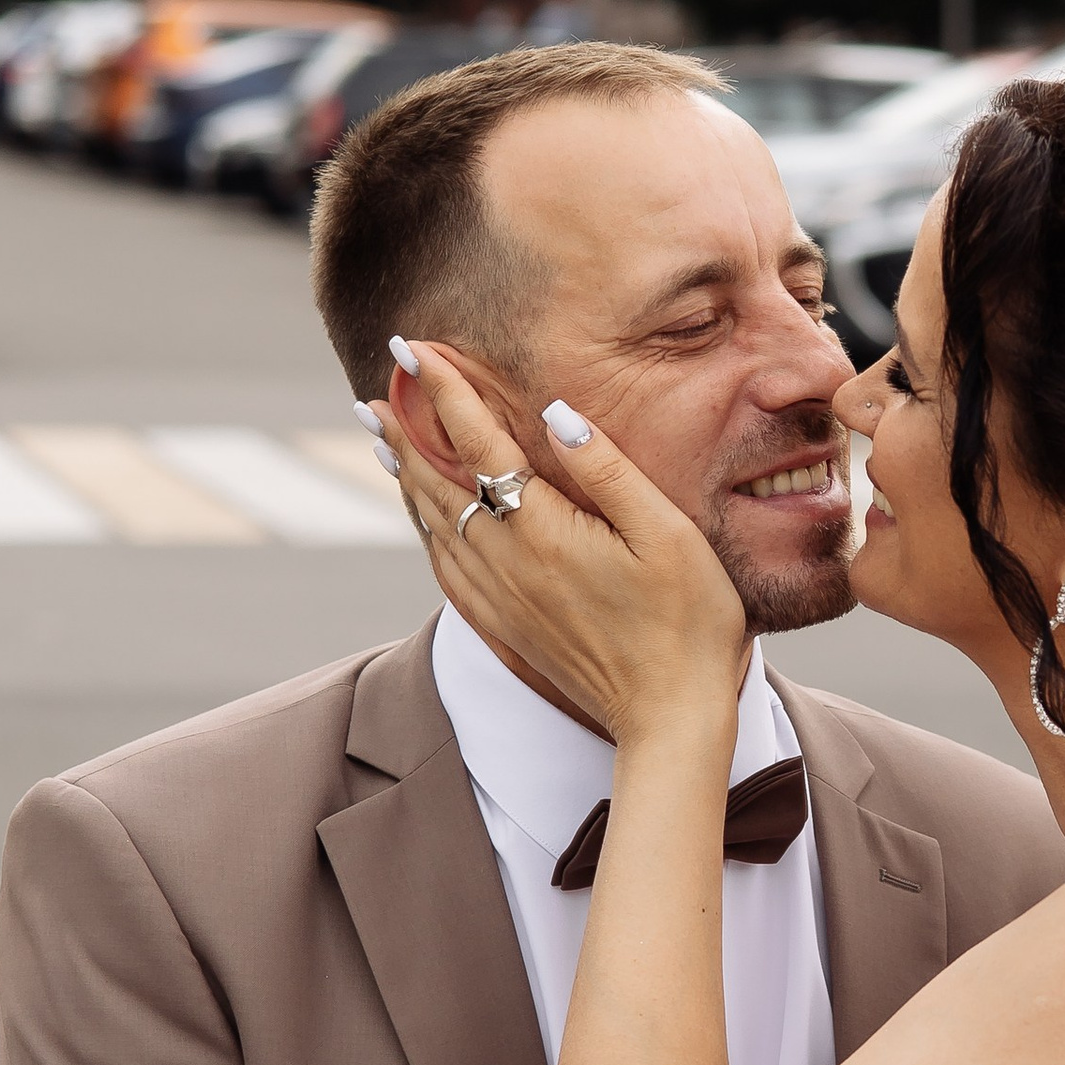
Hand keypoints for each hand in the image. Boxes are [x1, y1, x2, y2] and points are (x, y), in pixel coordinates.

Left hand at [373, 346, 743, 742]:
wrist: (668, 716)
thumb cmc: (688, 620)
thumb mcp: (666, 533)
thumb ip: (607, 469)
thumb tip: (556, 413)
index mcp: (543, 531)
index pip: (479, 444)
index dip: (445, 392)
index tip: (414, 348)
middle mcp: (507, 563)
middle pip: (438, 484)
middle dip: (405, 432)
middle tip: (376, 392)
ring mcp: (501, 598)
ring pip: (435, 525)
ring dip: (408, 477)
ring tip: (384, 442)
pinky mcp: (506, 626)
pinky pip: (446, 568)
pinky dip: (426, 530)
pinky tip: (424, 519)